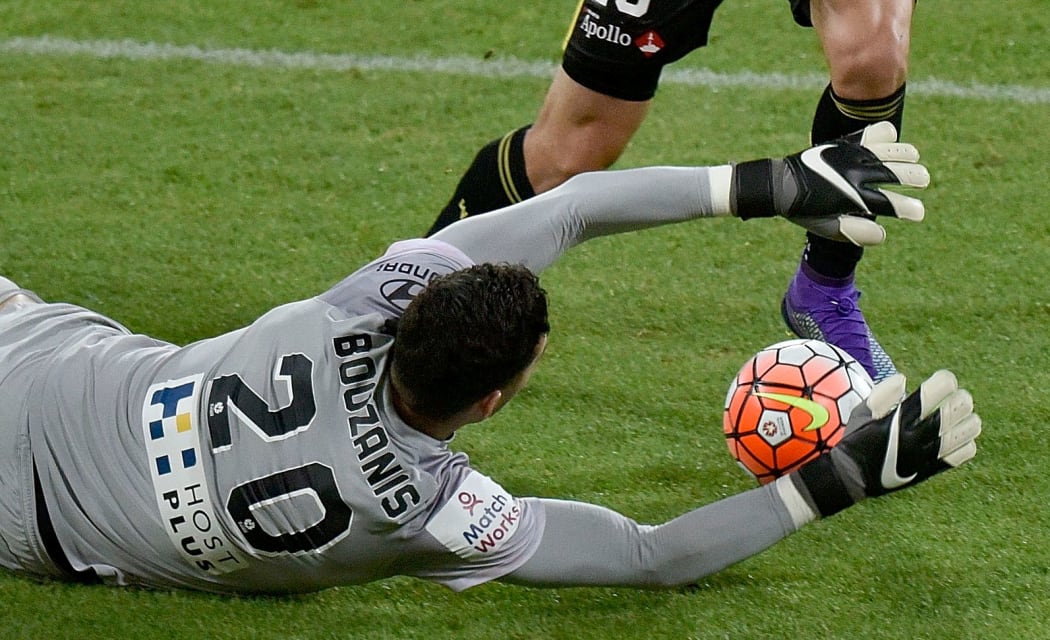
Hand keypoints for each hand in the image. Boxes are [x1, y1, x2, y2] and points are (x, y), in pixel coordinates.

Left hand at [731, 122, 930, 245]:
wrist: (782, 184)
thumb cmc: (805, 210)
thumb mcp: (828, 228)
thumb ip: (855, 233)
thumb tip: (883, 235)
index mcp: (852, 197)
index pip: (888, 204)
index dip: (908, 209)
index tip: (919, 213)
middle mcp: (855, 174)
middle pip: (896, 173)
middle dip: (914, 177)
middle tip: (923, 180)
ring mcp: (851, 157)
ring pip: (888, 152)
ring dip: (905, 155)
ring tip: (914, 158)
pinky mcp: (845, 144)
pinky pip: (871, 134)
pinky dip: (885, 135)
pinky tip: (891, 140)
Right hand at [793, 370, 980, 516]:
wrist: (852, 477)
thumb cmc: (856, 440)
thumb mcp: (861, 412)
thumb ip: (882, 393)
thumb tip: (902, 378)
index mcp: (896, 421)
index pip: (929, 396)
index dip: (944, 382)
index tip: (945, 379)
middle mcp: (912, 438)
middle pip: (950, 414)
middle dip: (961, 400)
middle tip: (960, 397)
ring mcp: (922, 456)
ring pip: (961, 436)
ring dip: (969, 422)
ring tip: (967, 416)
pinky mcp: (928, 471)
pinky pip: (959, 457)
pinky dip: (966, 444)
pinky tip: (961, 438)